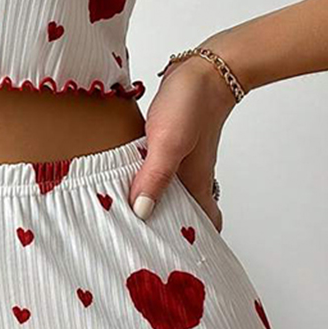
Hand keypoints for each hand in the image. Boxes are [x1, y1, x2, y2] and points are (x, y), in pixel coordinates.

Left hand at [128, 53, 237, 230]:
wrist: (204, 68)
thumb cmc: (192, 104)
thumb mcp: (168, 143)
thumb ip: (155, 176)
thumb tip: (141, 212)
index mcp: (195, 184)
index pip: (203, 226)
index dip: (190, 245)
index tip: (168, 261)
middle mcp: (190, 176)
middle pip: (182, 212)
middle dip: (164, 229)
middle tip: (136, 243)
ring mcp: (181, 159)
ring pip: (168, 190)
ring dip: (151, 202)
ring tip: (123, 215)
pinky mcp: (170, 142)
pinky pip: (157, 169)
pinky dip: (144, 177)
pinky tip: (124, 175)